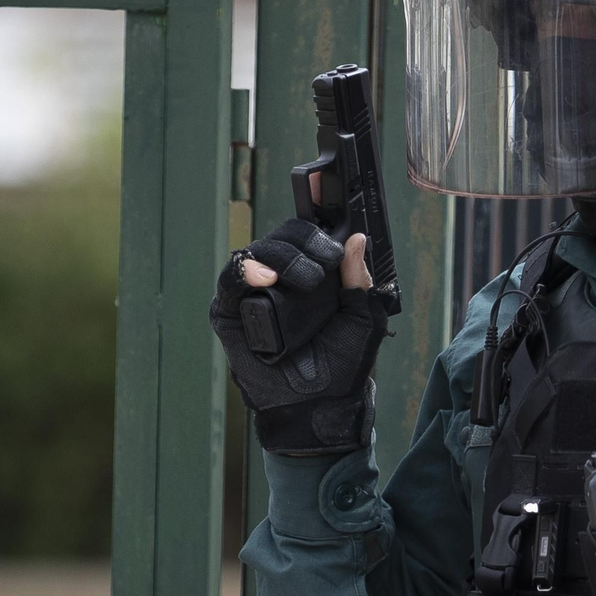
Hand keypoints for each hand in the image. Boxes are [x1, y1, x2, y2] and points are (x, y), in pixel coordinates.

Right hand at [210, 218, 387, 454]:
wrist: (319, 406)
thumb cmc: (343, 366)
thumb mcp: (365, 318)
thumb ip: (360, 278)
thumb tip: (356, 239)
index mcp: (315, 274)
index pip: (309, 233)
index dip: (315, 211)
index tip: (326, 189)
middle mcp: (283, 278)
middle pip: (284, 236)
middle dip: (304, 241)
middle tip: (323, 263)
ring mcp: (255, 292)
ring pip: (258, 250)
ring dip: (279, 255)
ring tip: (296, 277)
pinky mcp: (230, 311)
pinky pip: (231, 279)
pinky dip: (245, 271)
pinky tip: (264, 277)